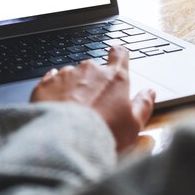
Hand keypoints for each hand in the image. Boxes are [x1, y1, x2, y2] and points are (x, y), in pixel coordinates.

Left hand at [30, 46, 155, 152]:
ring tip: (72, 113)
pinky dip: (54, 92)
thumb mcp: (133, 125)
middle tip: (92, 107)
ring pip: (71, 76)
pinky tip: (56, 106)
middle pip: (93, 69)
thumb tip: (149, 93)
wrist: (64, 140)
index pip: (120, 54)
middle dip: (92, 83)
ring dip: (72, 88)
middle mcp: (89, 70)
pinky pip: (50, 82)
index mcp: (114, 78)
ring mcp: (66, 75)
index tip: (116, 57)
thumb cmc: (102, 134)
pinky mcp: (45, 84)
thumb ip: (143, 105)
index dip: (119, 55)